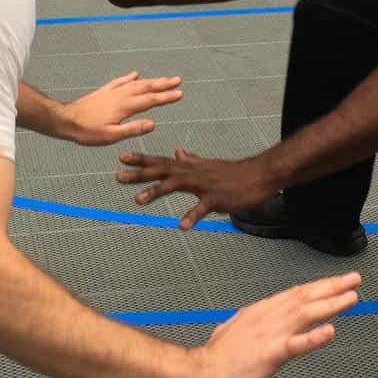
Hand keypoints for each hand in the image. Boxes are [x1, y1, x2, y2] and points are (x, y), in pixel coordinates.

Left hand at [64, 71, 182, 145]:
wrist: (65, 120)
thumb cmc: (87, 132)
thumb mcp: (111, 136)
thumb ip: (132, 129)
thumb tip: (152, 124)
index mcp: (125, 107)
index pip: (151, 100)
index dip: (166, 97)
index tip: (180, 94)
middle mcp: (121, 96)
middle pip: (146, 87)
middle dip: (163, 84)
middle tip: (178, 80)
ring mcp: (112, 92)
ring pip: (136, 83)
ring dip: (151, 80)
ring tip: (163, 79)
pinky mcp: (104, 92)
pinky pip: (120, 81)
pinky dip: (130, 77)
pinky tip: (135, 74)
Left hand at [117, 148, 272, 231]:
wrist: (259, 174)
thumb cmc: (233, 173)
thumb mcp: (208, 165)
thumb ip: (191, 160)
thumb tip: (178, 151)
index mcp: (190, 167)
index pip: (161, 161)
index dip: (141, 160)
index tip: (121, 157)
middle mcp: (193, 173)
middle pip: (162, 170)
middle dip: (139, 173)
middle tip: (118, 176)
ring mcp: (204, 185)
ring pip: (176, 185)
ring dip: (156, 192)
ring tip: (137, 201)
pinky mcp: (217, 198)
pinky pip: (202, 208)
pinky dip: (191, 216)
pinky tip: (182, 225)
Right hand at [184, 272, 361, 377]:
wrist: (198, 375)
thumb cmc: (215, 358)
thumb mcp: (232, 330)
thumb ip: (249, 323)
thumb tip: (254, 318)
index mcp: (260, 311)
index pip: (295, 294)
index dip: (319, 287)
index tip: (338, 281)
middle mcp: (267, 317)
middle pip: (305, 297)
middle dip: (332, 287)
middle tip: (354, 279)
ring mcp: (268, 335)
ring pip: (305, 315)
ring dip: (330, 305)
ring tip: (351, 297)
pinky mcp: (268, 355)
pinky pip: (295, 345)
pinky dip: (314, 338)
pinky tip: (330, 332)